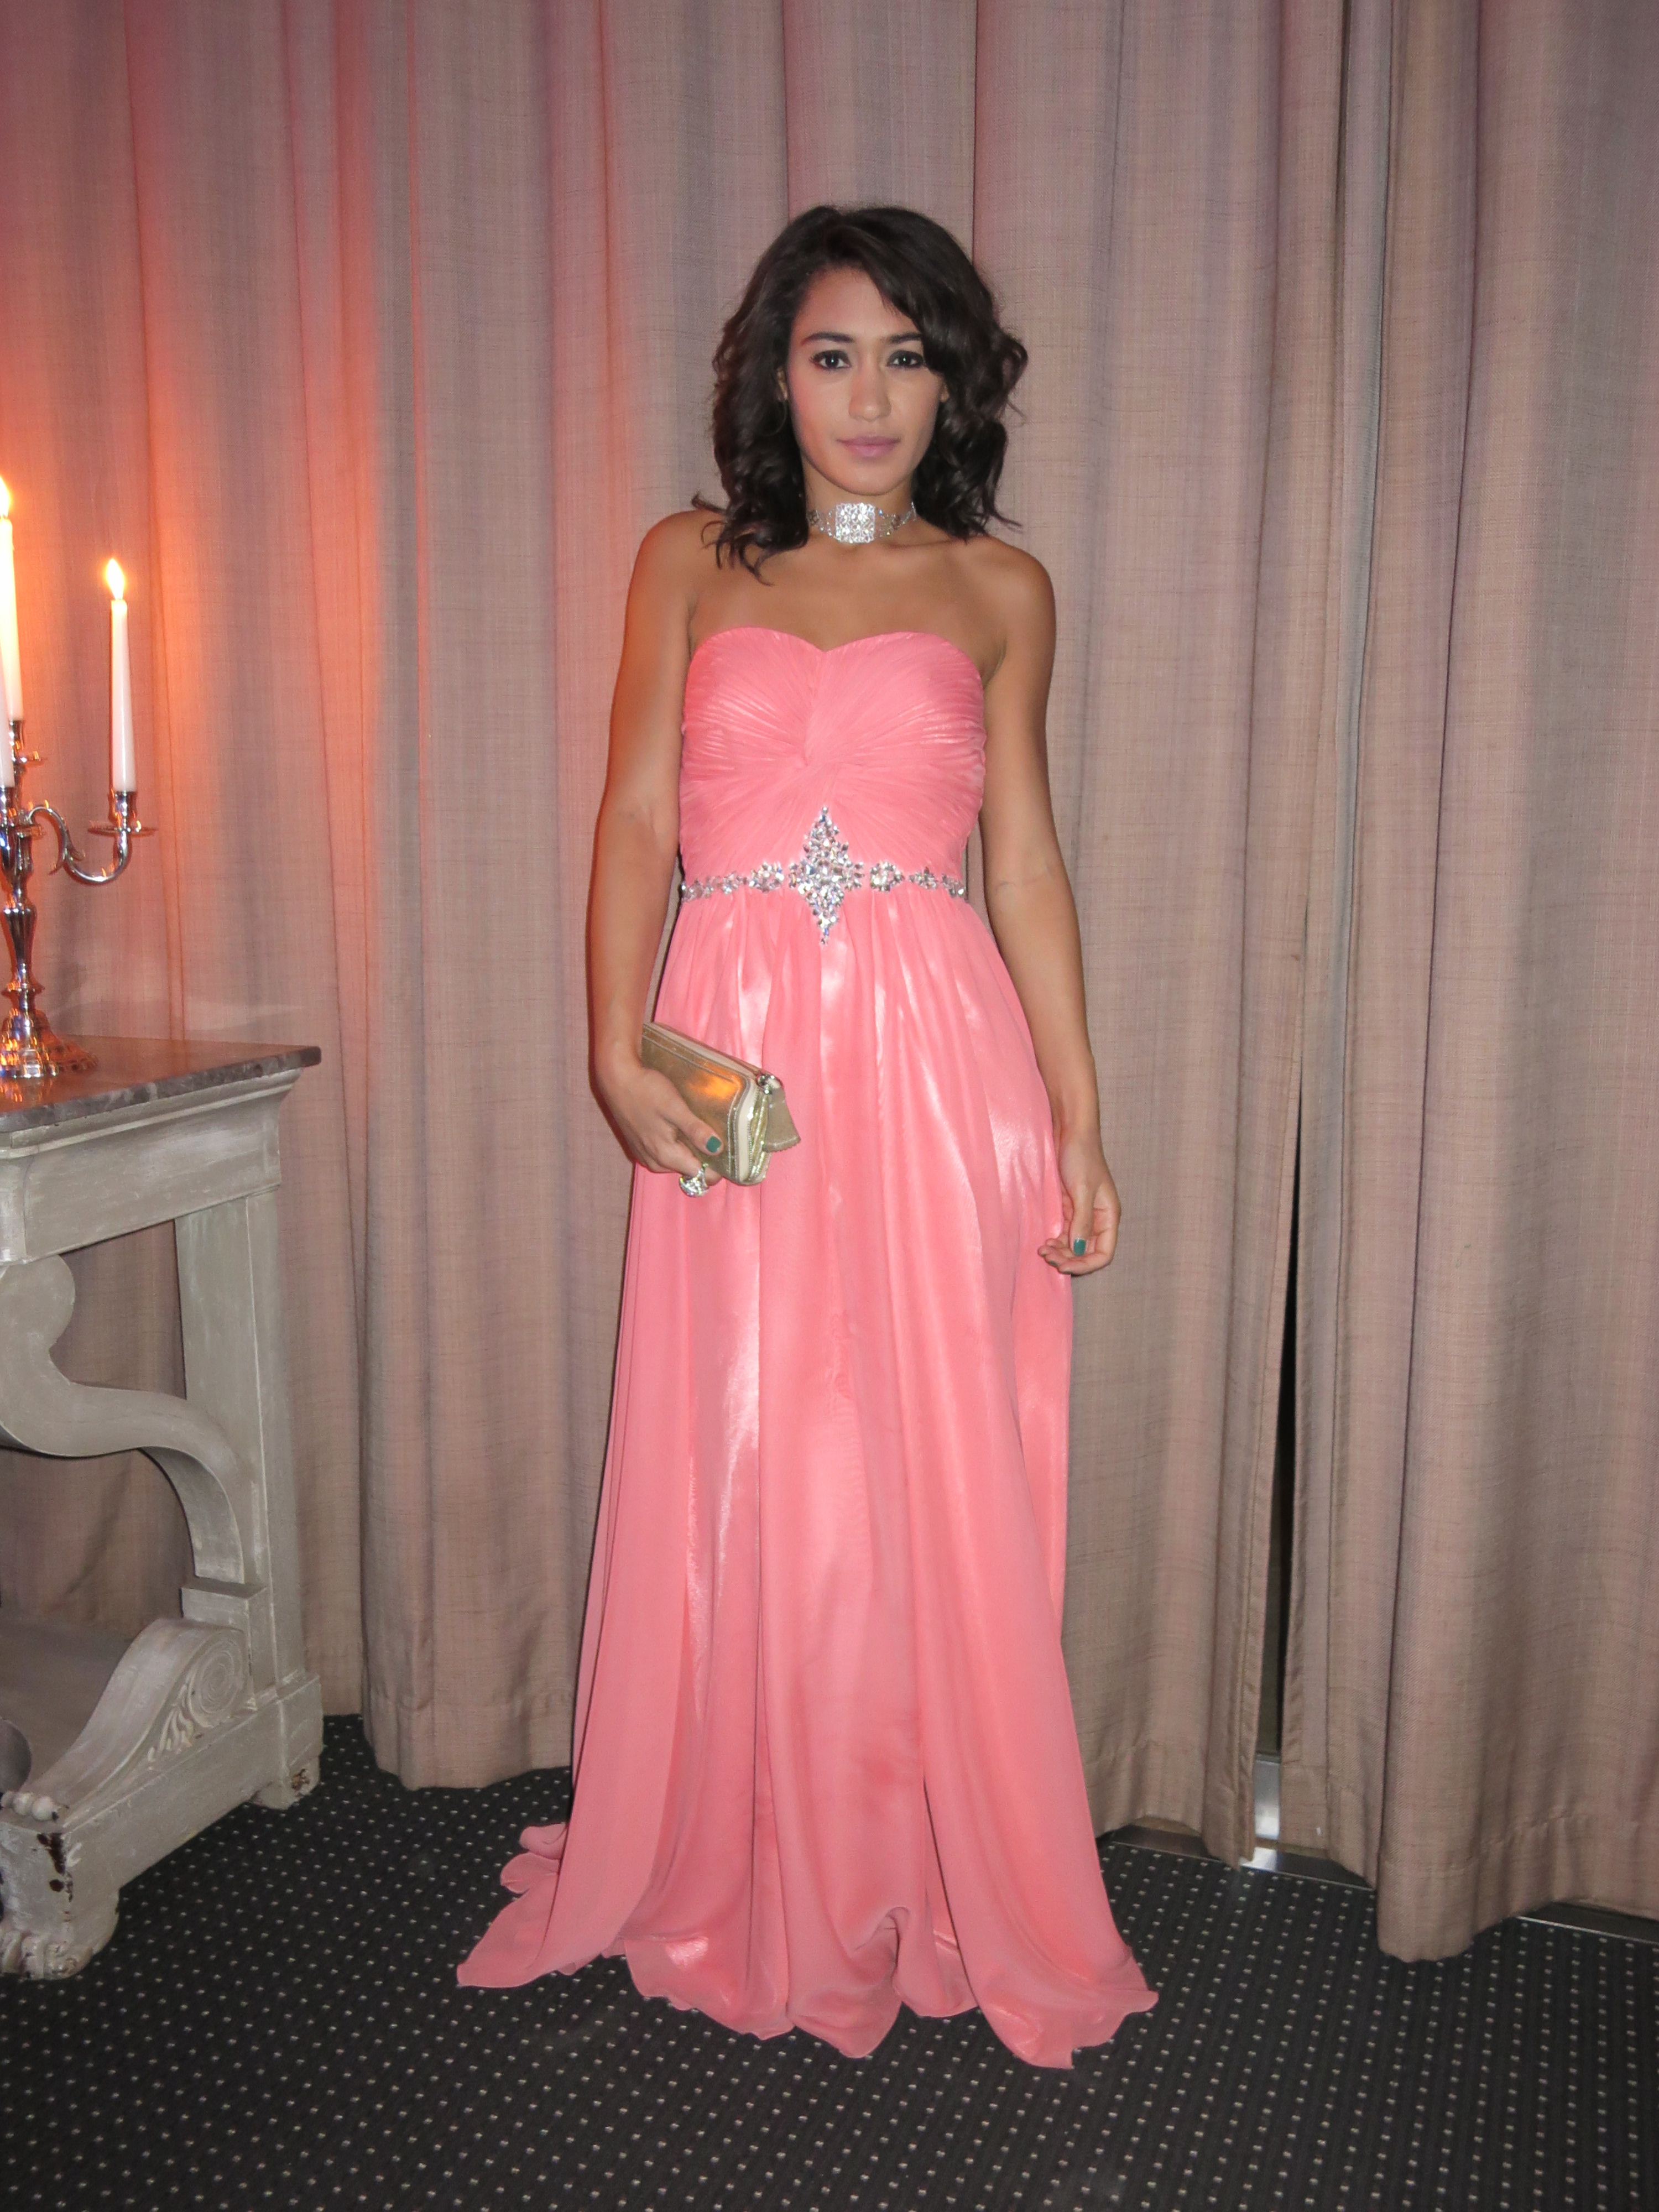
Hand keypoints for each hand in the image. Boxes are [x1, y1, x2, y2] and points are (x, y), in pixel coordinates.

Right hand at [595, 1049, 722, 1180]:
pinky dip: (673, 1145)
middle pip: (688, 1169)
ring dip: (687, 1150)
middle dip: (702, 1157)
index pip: (700, 1173)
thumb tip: (717, 1149)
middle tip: (711, 1131)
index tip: (725, 1148)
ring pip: (676, 1162)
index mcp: (666, 1156)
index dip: (716, 1165)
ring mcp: (644, 1155)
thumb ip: (695, 1131)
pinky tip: (675, 1126)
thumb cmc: (646, 1090)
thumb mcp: (675, 1108)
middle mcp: (655, 1162)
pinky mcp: (638, 1146)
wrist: (616, 1078)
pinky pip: (663, 1154)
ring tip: (694, 1126)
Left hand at [1039, 1127, 1120, 1274]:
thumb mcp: (1082, 1190)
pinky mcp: (1070, 1208)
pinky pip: (1065, 1233)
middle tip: (1048, 1257)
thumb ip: (1082, 1222)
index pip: (1104, 1253)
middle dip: (1070, 1259)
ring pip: (1074, 1245)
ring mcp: (1083, 1214)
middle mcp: (1098, 1219)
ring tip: (1043, 1251)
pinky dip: (1056, 1241)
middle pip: (1088, 1252)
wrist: (1070, 1133)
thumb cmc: (1081, 1157)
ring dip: (1061, 1252)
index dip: (1086, 1265)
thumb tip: (1079, 1250)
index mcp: (1109, 1216)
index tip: (1065, 1266)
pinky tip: (1045, 1242)